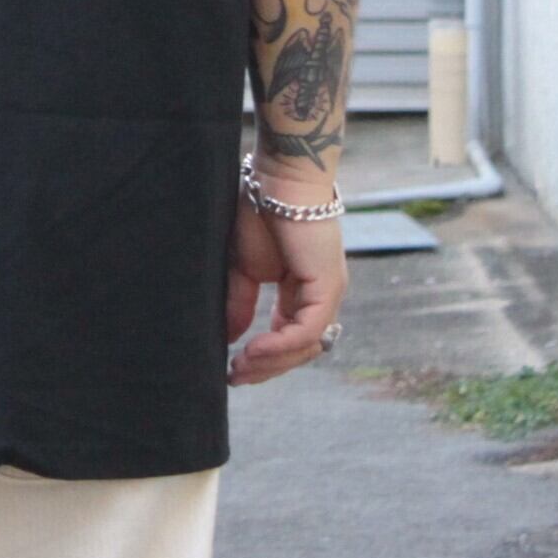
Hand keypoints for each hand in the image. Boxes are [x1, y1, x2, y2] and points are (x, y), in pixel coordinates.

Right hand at [225, 192, 346, 385]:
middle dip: (266, 367)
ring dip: (273, 362)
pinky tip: (254, 349)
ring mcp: (328, 293)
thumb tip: (229, 338)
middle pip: (299, 349)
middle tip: (235, 377)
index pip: (288, 338)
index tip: (232, 368)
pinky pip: (308, 330)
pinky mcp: (328, 287)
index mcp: (301, 292)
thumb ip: (240, 304)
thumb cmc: (260, 212)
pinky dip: (281, 345)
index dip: (263, 357)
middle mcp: (320, 297)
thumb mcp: (243, 268)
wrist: (276, 181)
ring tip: (241, 366)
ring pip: (307, 346)